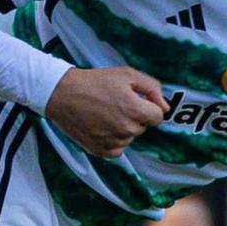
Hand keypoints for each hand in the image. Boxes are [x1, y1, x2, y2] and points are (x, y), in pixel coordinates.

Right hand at [45, 66, 166, 157]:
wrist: (62, 94)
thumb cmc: (94, 82)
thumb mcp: (127, 74)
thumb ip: (152, 88)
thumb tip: (165, 107)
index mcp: (135, 110)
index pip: (158, 116)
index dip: (148, 107)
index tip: (135, 101)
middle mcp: (126, 129)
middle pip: (143, 127)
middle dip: (134, 117)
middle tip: (114, 105)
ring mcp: (112, 141)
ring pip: (129, 137)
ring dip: (123, 128)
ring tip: (104, 114)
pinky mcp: (100, 150)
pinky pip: (117, 149)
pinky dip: (113, 140)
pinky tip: (101, 126)